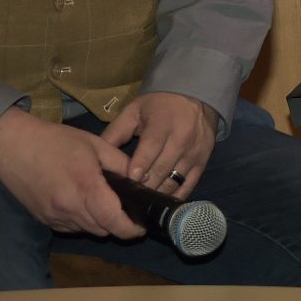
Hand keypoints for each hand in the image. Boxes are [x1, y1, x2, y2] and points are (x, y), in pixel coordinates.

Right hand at [0, 108, 146, 237]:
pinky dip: (81, 221)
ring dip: (99, 223)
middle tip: (126, 210)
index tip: (142, 226)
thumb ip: (120, 163)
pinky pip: (70, 228)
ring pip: (87, 230)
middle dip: (118, 224)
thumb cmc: (55, 141)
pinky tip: (81, 203)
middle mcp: (69, 208)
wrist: (11, 146)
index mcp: (86, 188)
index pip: (114, 222)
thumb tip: (140, 179)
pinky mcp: (43, 220)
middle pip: (103, 230)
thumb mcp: (95, 144)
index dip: (132, 229)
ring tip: (102, 203)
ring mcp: (54, 217)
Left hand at [100, 91, 218, 200]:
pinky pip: (189, 186)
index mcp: (163, 123)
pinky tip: (159, 202)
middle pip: (162, 169)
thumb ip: (115, 132)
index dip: (140, 166)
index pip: (151, 148)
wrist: (195, 98)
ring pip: (174, 181)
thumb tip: (98, 157)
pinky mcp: (203, 163)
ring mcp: (195, 153)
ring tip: (140, 203)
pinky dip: (174, 196)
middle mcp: (182, 139)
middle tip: (128, 198)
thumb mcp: (134, 111)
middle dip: (144, 185)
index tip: (129, 181)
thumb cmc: (158, 106)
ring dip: (157, 194)